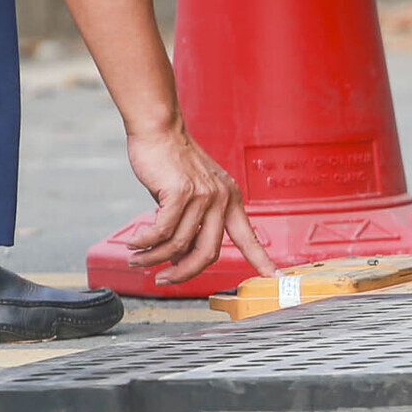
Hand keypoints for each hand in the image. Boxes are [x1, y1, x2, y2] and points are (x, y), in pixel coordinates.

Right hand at [124, 126, 277, 283]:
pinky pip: (162, 231)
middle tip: (163, 280)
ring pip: (179, 244)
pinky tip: (135, 242)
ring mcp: (203, 195)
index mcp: (230, 199)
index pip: (249, 237)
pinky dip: (145, 241)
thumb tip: (180, 257)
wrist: (160, 130)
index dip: (261, 260)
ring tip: (137, 258)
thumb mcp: (192, 195)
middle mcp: (222, 198)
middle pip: (208, 253)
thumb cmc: (172, 162)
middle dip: (183, 273)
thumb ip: (192, 223)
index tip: (275, 277)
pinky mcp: (181, 192)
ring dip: (154, 257)